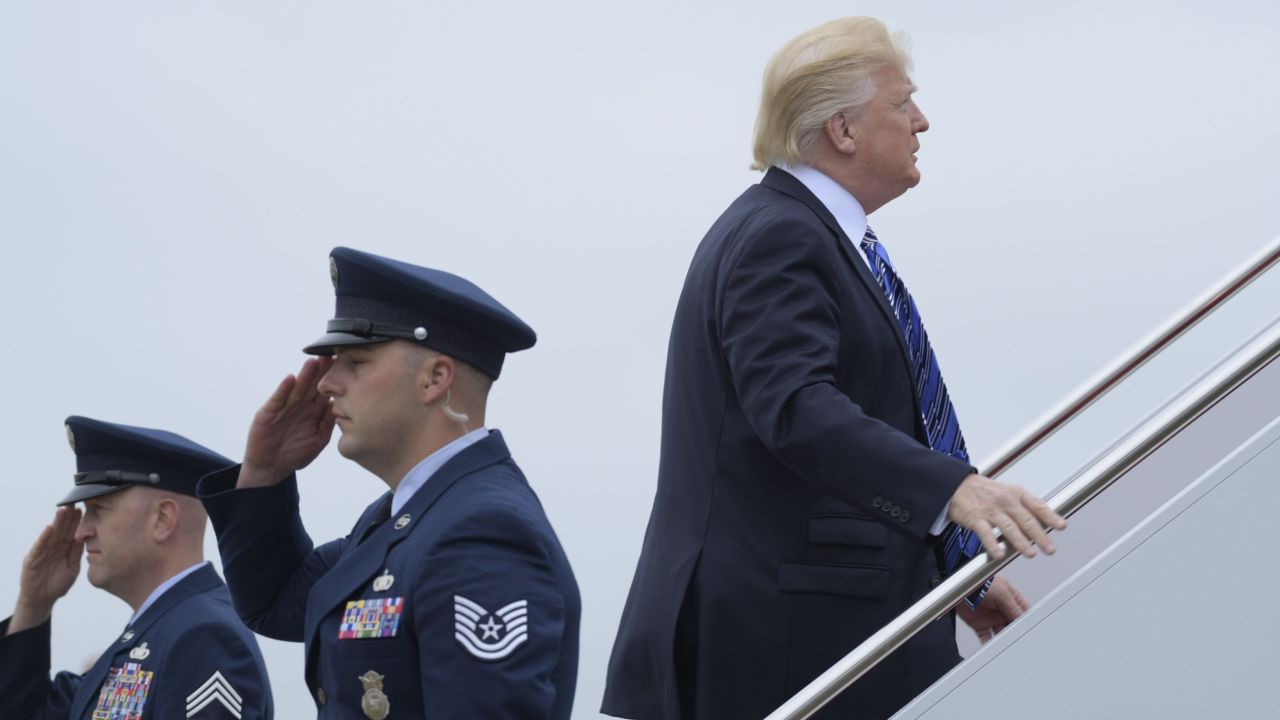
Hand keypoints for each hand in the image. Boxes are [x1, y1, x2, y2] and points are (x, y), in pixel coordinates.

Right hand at [9, 507, 83, 633]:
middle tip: (76, 501)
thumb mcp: (72, 567)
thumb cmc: (57, 584)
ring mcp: (42, 552)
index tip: (86, 507)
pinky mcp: (32, 559)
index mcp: (64, 548)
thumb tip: (87, 539)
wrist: (42, 600)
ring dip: (57, 522)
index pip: (72, 531)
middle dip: (68, 516)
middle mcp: (53, 547)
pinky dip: (44, 537)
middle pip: (62, 529)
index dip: (78, 520)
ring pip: (51, 534)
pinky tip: (50, 528)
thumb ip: (77, 553)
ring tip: (64, 509)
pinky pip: (40, 547)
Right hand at [238, 357, 336, 487]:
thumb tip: (342, 407)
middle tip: (332, 354)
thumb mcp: (318, 439)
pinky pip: (278, 399)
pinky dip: (283, 389)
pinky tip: (290, 379)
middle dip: (322, 370)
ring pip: (297, 388)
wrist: (271, 467)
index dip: (335, 379)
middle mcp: (300, 405)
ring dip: (305, 375)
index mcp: (314, 410)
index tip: (347, 365)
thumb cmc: (296, 453)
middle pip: (313, 384)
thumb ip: (328, 423)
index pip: (326, 390)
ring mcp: (284, 407)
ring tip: (313, 362)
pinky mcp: (268, 412)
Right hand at [948, 473, 1065, 558]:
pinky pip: (986, 534)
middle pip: (1026, 519)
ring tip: (1030, 553)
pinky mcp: (976, 519)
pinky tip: (999, 554)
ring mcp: (990, 510)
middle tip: (1049, 549)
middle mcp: (1005, 501)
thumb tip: (1044, 524)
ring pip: (1009, 527)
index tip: (1061, 526)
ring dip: (1021, 542)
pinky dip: (993, 545)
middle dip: (1039, 535)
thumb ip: (1025, 508)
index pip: (1037, 505)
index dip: (1050, 516)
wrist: (957, 485)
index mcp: (1016, 493)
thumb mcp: (1008, 493)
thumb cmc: (985, 492)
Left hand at [957, 575, 1027, 642]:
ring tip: (1008, 648)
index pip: (1024, 615)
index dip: (1028, 624)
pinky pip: (986, 638)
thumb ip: (1013, 607)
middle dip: (1016, 635)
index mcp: (1011, 600)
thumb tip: (1023, 620)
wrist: (958, 583)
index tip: (1030, 634)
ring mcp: (991, 619)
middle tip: (1020, 645)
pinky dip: (989, 644)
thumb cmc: (980, 580)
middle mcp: (1003, 611)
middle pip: (1013, 627)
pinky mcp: (980, 625)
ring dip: (1004, 641)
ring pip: (1001, 635)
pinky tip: (993, 649)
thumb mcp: (1001, 592)